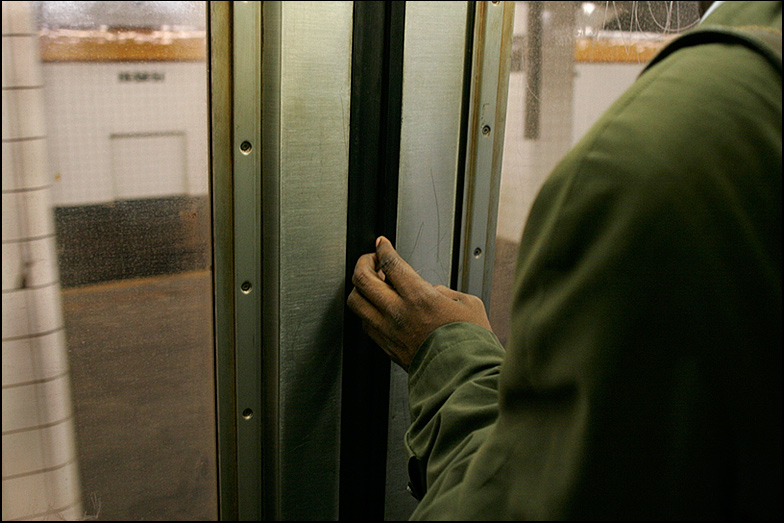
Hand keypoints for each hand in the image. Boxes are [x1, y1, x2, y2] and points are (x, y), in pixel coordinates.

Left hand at [347, 236, 491, 370]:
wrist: (464, 376)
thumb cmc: (470, 343)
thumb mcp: (468, 303)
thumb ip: (444, 291)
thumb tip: (430, 290)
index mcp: (418, 296)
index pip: (389, 263)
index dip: (382, 249)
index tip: (381, 244)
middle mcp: (398, 312)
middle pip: (363, 279)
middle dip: (363, 263)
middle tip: (370, 260)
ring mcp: (388, 331)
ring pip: (356, 302)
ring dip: (360, 288)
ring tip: (370, 284)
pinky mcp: (387, 347)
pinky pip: (364, 323)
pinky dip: (366, 311)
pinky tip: (377, 308)